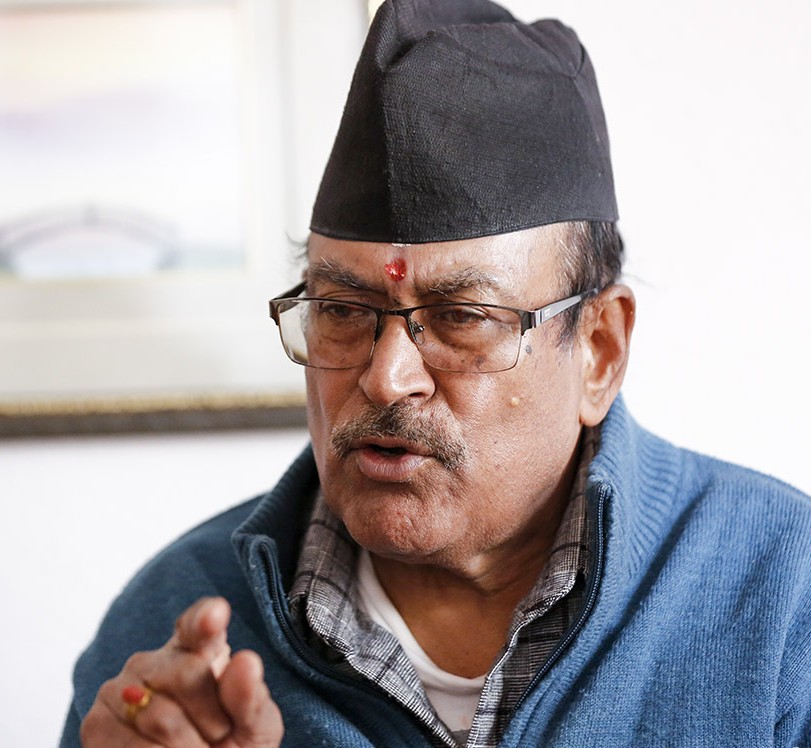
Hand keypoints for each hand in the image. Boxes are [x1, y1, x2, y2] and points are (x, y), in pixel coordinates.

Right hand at [80, 597, 283, 746]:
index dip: (205, 619)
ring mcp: (121, 688)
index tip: (215, 616)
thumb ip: (250, 698)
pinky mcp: (96, 723)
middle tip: (216, 737)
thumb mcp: (254, 728)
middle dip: (212, 720)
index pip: (198, 625)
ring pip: (161, 717)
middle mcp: (155, 660)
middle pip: (188, 674)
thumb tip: (247, 661)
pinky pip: (134, 746)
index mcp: (200, 648)